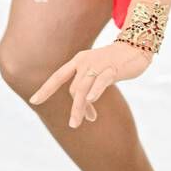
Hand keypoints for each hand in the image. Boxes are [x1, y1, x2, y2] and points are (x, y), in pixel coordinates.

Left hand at [28, 41, 154, 127]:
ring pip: (83, 88)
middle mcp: (85, 62)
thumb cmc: (114, 61)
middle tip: (76, 124)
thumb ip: (89, 86)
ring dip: (79, 107)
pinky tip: (91, 100)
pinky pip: (101, 81)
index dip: (45, 89)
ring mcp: (98, 65)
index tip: (33, 101)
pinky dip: (95, 91)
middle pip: (73, 89)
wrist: (136, 46)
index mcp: (78, 61)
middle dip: (75, 108)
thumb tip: (85, 106)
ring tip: (77, 122)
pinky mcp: (112, 68)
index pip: (57, 77)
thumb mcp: (97, 72)